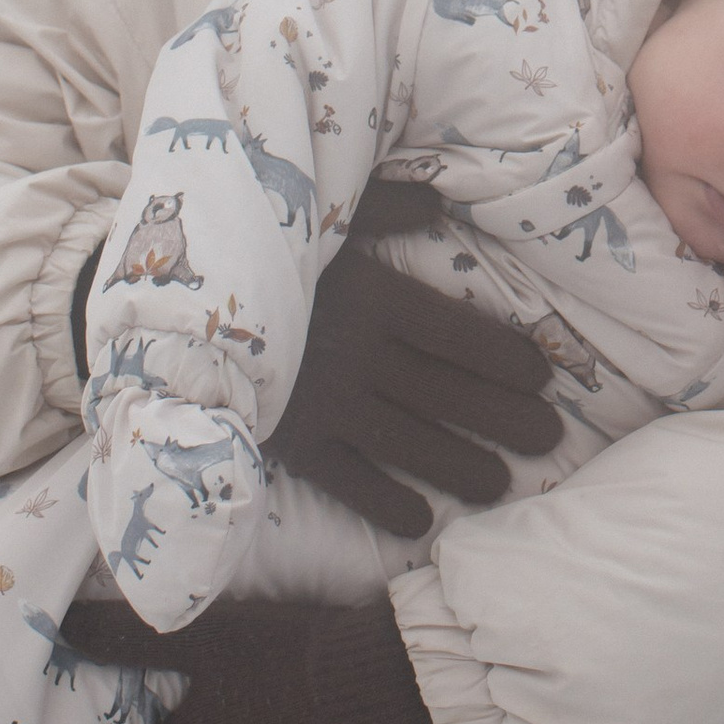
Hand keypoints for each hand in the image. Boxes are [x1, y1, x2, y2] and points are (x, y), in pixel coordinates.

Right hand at [271, 183, 563, 538]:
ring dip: (461, 467)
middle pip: (448, 392)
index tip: (542, 377)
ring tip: (502, 485)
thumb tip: (441, 201)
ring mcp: (323, 403)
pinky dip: (385, 504)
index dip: (506, 359)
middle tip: (549, 439)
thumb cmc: (257, 250)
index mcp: (372, 295)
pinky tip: (423, 521)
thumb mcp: (321, 214)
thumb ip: (384, 207)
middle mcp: (356, 353)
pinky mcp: (289, 441)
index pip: (458, 334)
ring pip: (410, 442)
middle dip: (505, 419)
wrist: (173, 306)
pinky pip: (347, 481)